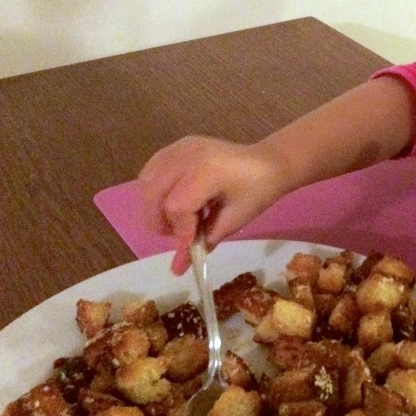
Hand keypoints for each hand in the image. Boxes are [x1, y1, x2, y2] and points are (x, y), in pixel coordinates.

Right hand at [138, 136, 290, 274]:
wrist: (269, 162)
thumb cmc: (257, 192)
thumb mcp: (234, 220)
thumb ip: (203, 241)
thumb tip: (177, 269)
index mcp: (208, 171)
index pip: (176, 206)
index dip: (180, 231)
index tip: (189, 247)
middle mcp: (188, 154)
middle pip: (153, 194)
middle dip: (161, 221)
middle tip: (180, 233)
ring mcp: (180, 147)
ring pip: (147, 181)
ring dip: (154, 207)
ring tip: (177, 218)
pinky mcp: (177, 146)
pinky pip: (152, 170)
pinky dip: (155, 190)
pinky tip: (172, 201)